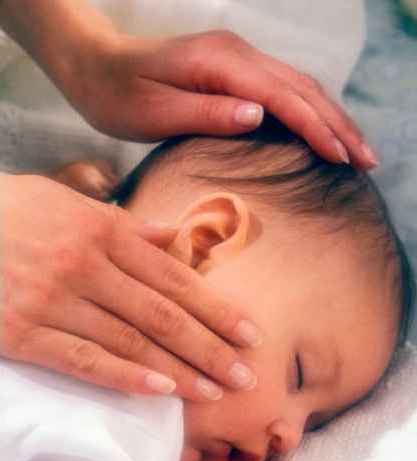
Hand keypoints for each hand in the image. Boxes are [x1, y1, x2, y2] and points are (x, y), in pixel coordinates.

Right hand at [1, 174, 260, 398]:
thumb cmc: (12, 212)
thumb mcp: (67, 201)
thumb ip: (123, 223)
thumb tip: (171, 236)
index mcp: (103, 231)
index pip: (174, 279)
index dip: (216, 309)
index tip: (250, 335)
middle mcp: (85, 266)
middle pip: (162, 315)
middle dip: (210, 348)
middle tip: (246, 376)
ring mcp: (53, 300)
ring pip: (130, 341)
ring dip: (178, 369)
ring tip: (214, 391)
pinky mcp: (21, 332)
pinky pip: (83, 360)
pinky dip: (124, 377)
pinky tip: (161, 392)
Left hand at [63, 30, 376, 168]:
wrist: (96, 66)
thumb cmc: (118, 94)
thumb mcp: (156, 111)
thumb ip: (208, 112)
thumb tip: (260, 115)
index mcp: (220, 62)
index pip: (282, 96)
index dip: (316, 127)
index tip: (343, 157)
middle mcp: (237, 54)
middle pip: (302, 87)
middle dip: (338, 125)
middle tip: (369, 160)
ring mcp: (239, 58)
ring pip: (300, 86)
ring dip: (332, 117)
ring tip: (359, 150)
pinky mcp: (236, 70)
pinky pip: (285, 89)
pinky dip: (311, 111)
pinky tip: (325, 130)